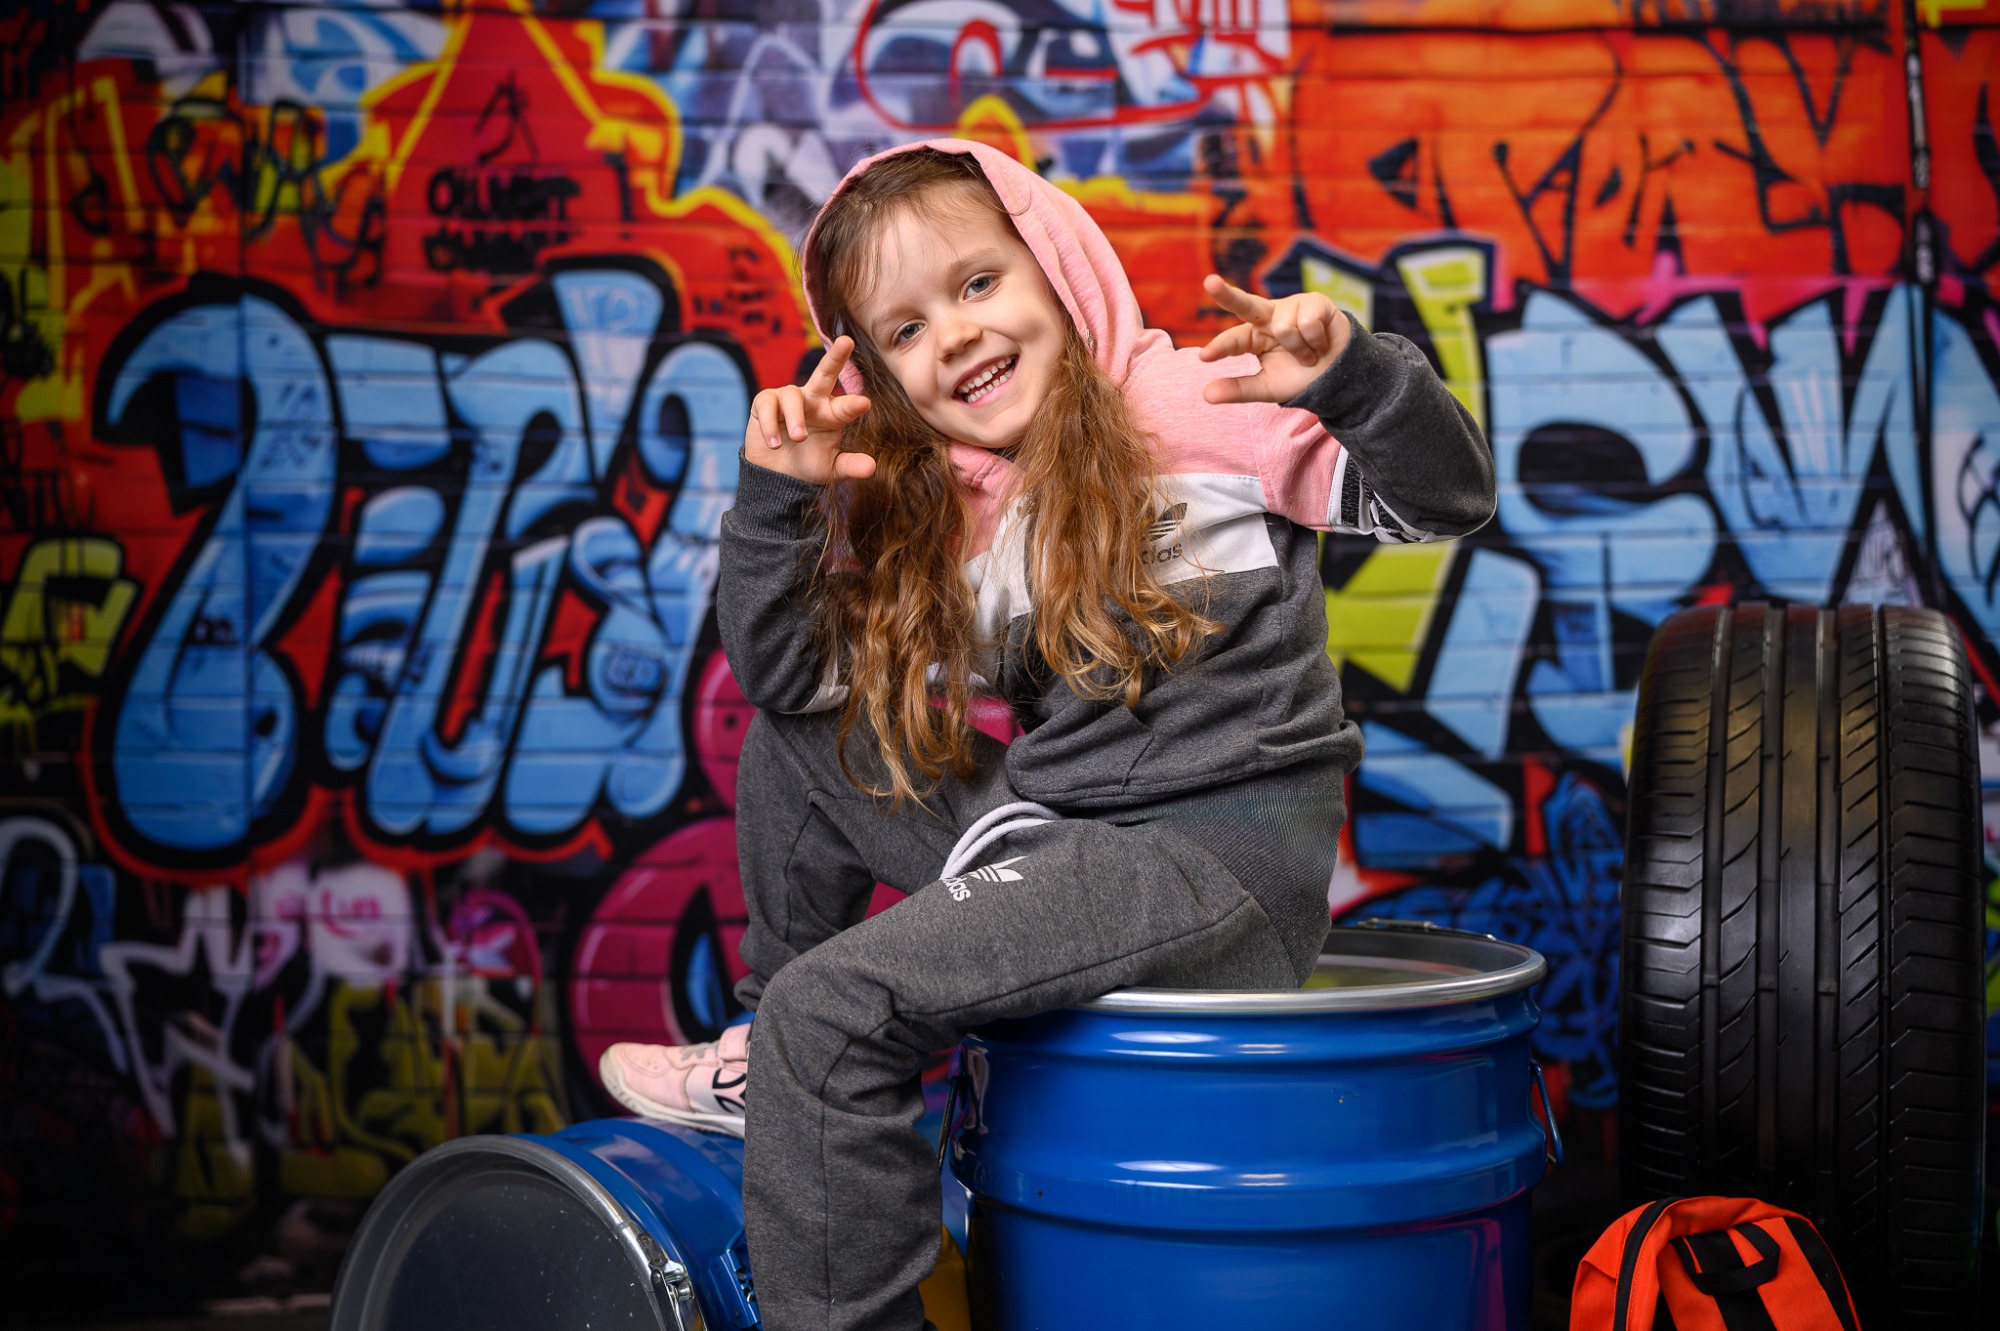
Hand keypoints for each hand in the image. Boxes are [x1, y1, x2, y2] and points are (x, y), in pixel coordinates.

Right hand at [744, 336, 874, 482]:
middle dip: (835, 357)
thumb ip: (850, 466)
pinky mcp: (765, 402)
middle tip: (846, 342)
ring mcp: (789, 398)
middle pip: (825, 373)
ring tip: (799, 439)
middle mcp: (813, 399)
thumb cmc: (807, 466)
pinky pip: (768, 405)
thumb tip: (871, 469)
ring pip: (793, 397)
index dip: (854, 405)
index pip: (846, 406)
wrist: (775, 475)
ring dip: (795, 419)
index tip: (865, 403)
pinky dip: (771, 425)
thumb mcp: (831, 469)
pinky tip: (774, 443)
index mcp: (832, 413)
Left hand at [1197, 275, 1350, 405]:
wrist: (1339, 376)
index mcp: (1253, 336)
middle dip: (1227, 293)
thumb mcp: (1267, 388)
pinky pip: (1307, 322)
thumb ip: (1239, 389)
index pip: (1233, 340)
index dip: (1220, 347)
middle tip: (1209, 281)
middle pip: (1245, 304)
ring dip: (1300, 350)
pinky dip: (1316, 341)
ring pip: (1284, 327)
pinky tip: (1322, 342)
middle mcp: (1268, 316)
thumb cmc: (1300, 378)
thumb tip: (1206, 395)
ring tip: (1310, 353)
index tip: (1204, 357)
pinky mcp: (1315, 301)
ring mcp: (1291, 305)